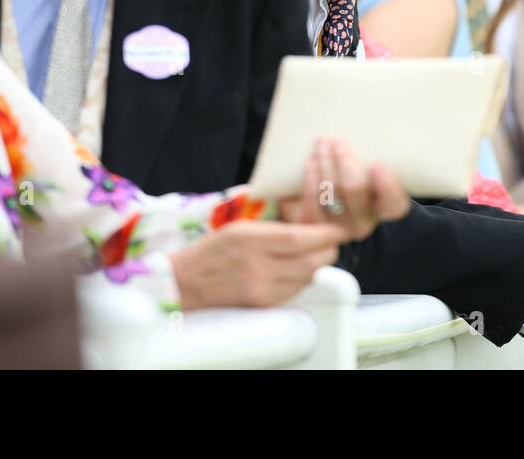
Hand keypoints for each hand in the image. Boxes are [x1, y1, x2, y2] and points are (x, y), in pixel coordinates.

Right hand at [169, 222, 344, 309]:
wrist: (187, 281)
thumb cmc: (213, 249)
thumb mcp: (241, 226)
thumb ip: (275, 226)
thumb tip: (309, 221)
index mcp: (251, 239)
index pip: (300, 238)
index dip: (325, 233)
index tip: (336, 228)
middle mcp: (258, 266)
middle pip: (312, 261)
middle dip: (328, 250)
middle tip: (330, 240)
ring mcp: (262, 288)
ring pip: (308, 277)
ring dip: (317, 264)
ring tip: (313, 252)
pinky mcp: (263, 303)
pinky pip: (296, 290)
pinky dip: (304, 278)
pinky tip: (296, 268)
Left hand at [278, 137, 409, 239]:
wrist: (340, 204)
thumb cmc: (363, 175)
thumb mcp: (375, 166)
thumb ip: (374, 154)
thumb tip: (371, 123)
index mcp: (389, 207)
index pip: (393, 201)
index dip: (386, 186)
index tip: (377, 165)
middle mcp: (366, 223)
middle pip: (354, 190)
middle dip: (344, 162)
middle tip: (338, 141)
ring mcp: (340, 229)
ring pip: (329, 193)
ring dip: (324, 164)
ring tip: (321, 143)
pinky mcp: (316, 228)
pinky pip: (311, 204)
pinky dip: (310, 181)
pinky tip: (310, 163)